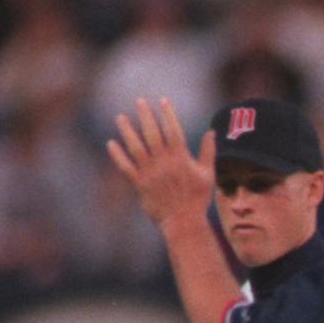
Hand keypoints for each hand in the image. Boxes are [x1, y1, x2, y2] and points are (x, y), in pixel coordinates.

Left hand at [106, 98, 213, 230]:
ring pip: (135, 147)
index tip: (163, 101)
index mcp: (181, 159)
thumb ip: (208, 152)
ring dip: (127, 131)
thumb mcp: (208, 174)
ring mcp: (150, 173)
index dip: (168, 114)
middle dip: (146, 116)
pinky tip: (111, 143)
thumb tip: (212, 132)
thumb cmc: (198, 198)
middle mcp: (164, 163)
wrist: (184, 222)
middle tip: (139, 101)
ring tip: (120, 117)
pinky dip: (117, 155)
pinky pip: (125, 167)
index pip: (174, 131)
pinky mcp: (139, 184)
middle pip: (152, 134)